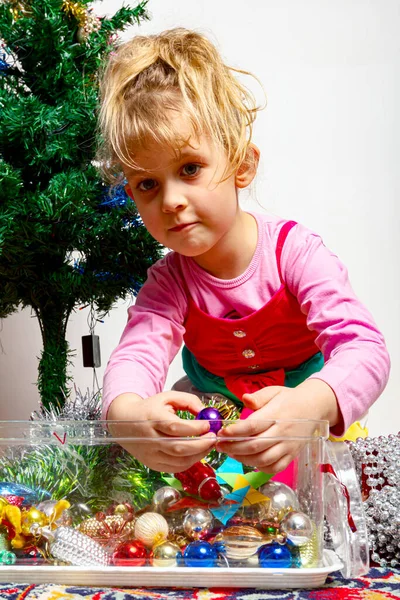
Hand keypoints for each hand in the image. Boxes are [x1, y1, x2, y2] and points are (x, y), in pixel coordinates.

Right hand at [107, 391, 215, 471]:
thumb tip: (205, 411)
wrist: (125, 423)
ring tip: (208, 445)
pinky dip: (190, 462)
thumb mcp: (167, 397)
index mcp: (153, 418)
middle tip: (213, 438)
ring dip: (199, 455)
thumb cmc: (150, 408)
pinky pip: (175, 468)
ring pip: (179, 461)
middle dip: (201, 444)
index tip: (208, 425)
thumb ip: (188, 401)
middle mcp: (150, 438)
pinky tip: (197, 453)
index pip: (176, 427)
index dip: (195, 428)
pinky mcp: (152, 464)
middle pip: (178, 447)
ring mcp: (150, 454)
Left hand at [216, 379, 337, 472]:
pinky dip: (259, 468)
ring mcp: (288, 446)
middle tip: (219, 445)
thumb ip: (258, 397)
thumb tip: (244, 399)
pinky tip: (248, 461)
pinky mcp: (291, 455)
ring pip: (263, 459)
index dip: (235, 432)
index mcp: (276, 414)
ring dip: (243, 459)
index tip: (221, 433)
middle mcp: (282, 432)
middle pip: (255, 446)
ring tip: (231, 453)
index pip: (252, 426)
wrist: (314, 407)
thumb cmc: (289, 398)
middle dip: (233, 448)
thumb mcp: (274, 391)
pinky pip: (274, 468)